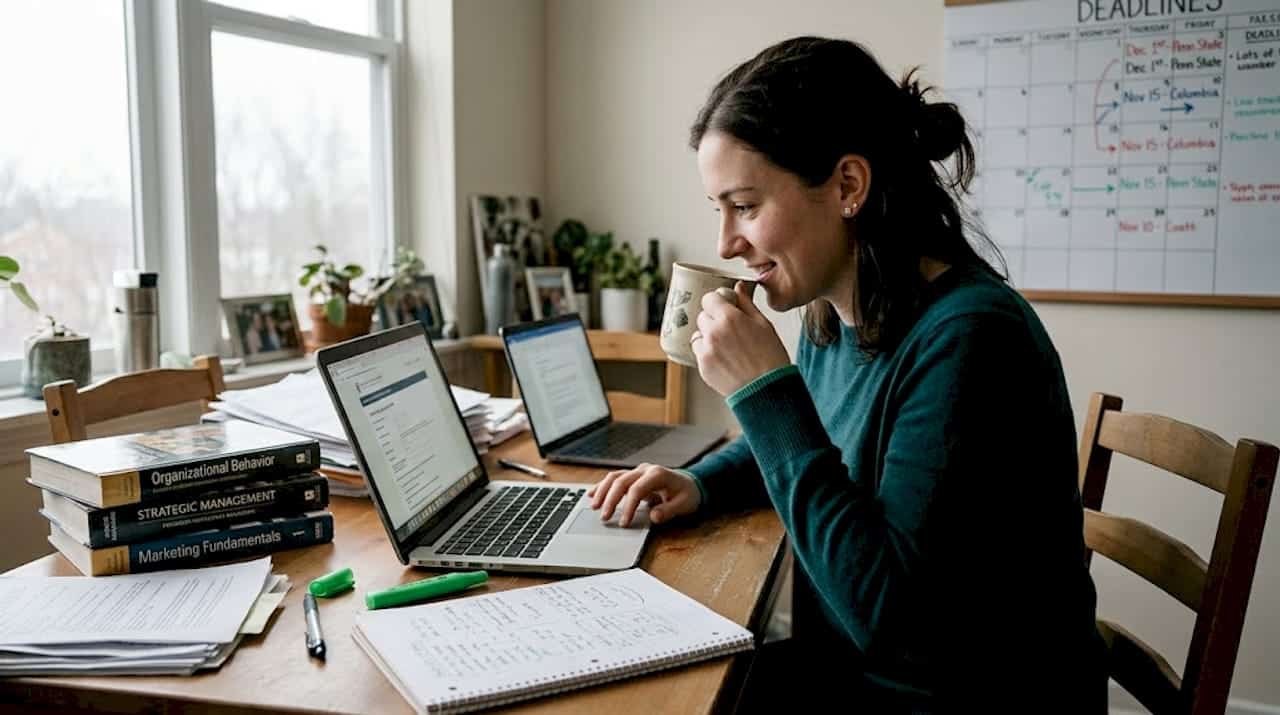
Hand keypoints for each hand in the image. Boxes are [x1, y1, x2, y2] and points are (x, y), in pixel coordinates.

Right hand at [587, 463, 701, 526]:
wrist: (691, 483)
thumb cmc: (687, 494)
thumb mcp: (684, 504)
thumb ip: (669, 511)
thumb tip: (654, 517)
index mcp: (658, 474)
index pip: (637, 489)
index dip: (628, 506)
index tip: (624, 523)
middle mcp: (645, 470)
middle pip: (621, 481)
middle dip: (611, 500)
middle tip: (605, 518)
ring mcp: (638, 471)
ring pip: (614, 477)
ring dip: (602, 491)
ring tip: (594, 507)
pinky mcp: (633, 476)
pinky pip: (614, 478)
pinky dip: (602, 486)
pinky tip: (591, 494)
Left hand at [691, 281, 789, 396]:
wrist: (767, 389)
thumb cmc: (770, 357)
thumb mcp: (763, 324)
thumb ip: (747, 303)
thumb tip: (738, 287)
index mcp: (729, 317)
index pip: (709, 298)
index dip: (717, 302)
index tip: (724, 307)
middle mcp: (714, 332)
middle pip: (703, 316)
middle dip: (714, 320)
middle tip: (730, 330)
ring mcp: (706, 350)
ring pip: (699, 334)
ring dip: (708, 337)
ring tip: (728, 347)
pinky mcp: (702, 366)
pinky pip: (699, 352)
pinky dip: (708, 353)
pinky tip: (725, 359)